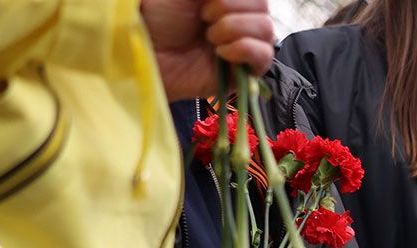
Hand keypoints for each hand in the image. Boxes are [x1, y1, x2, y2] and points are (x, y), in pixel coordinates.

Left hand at [141, 0, 273, 96]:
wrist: (150, 51)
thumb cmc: (161, 18)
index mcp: (230, 2)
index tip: (206, 4)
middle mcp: (242, 21)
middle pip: (263, 9)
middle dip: (229, 11)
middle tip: (203, 20)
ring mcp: (246, 46)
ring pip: (266, 30)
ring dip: (233, 29)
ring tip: (209, 38)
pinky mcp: (246, 71)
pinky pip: (264, 56)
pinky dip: (243, 49)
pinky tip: (221, 53)